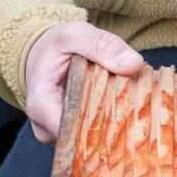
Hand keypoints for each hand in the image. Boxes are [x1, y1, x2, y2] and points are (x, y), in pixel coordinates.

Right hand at [24, 21, 144, 143]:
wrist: (42, 54)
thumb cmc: (56, 46)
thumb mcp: (76, 34)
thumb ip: (102, 45)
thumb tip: (134, 64)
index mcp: (42, 107)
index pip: (75, 132)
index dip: (104, 124)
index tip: (128, 109)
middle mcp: (46, 129)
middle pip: (85, 140)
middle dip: (112, 125)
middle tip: (135, 105)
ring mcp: (58, 136)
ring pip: (91, 141)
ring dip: (111, 125)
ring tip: (128, 105)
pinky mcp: (70, 136)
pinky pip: (91, 138)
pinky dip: (107, 124)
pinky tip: (120, 110)